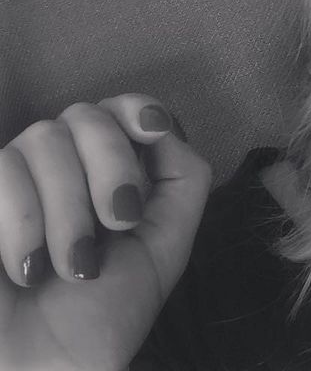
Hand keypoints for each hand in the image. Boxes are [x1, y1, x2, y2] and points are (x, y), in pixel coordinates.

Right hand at [0, 95, 212, 370]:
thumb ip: (183, 181)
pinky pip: (2, 170)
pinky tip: (27, 267)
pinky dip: (22, 221)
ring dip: (68, 207)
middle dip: (112, 166)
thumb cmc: (102, 314)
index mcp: (106, 169)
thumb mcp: (165, 244)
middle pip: (86, 116)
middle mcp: (59, 164)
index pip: (118, 106)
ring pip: (43, 138)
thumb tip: (166, 129)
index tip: (153, 131)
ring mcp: (14, 179)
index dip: (135, 108)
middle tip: (118, 222)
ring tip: (73, 264)